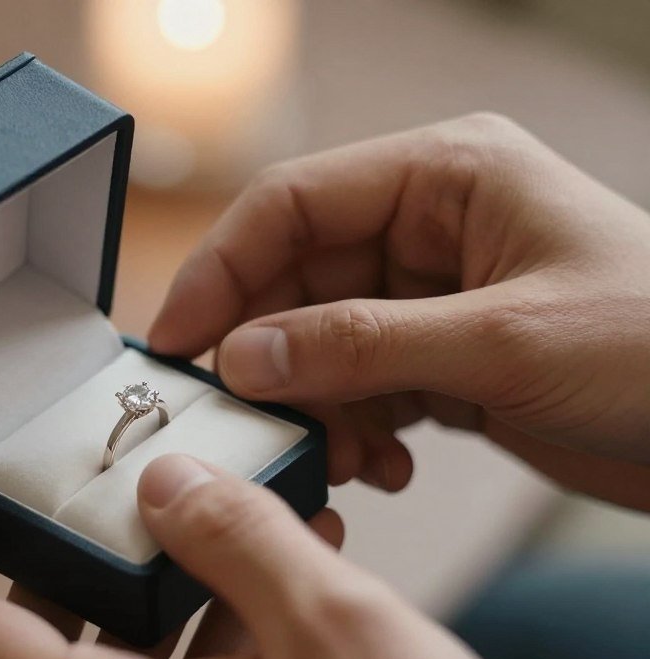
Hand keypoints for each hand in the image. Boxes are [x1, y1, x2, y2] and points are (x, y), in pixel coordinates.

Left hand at [0, 456, 551, 658]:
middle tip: (65, 479)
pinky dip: (191, 619)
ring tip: (201, 512)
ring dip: (135, 577)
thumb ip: (237, 538)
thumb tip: (166, 482)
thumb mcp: (335, 631)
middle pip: (17, 642)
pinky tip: (266, 570)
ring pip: (95, 658)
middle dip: (38, 549)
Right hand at [149, 113, 649, 510]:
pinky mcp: (442, 357)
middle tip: (249, 418)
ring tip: (343, 457)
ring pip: (320, 342)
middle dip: (270, 355)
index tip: (175, 340)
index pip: (292, 205)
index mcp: (445, 177)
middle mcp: (430, 228)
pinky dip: (355, 429)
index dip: (220, 270)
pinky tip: (385, 466)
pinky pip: (360, 385)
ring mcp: (432, 296)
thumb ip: (360, 344)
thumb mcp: (500, 342)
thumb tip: (245, 355)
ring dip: (315, 404)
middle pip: (297, 279)